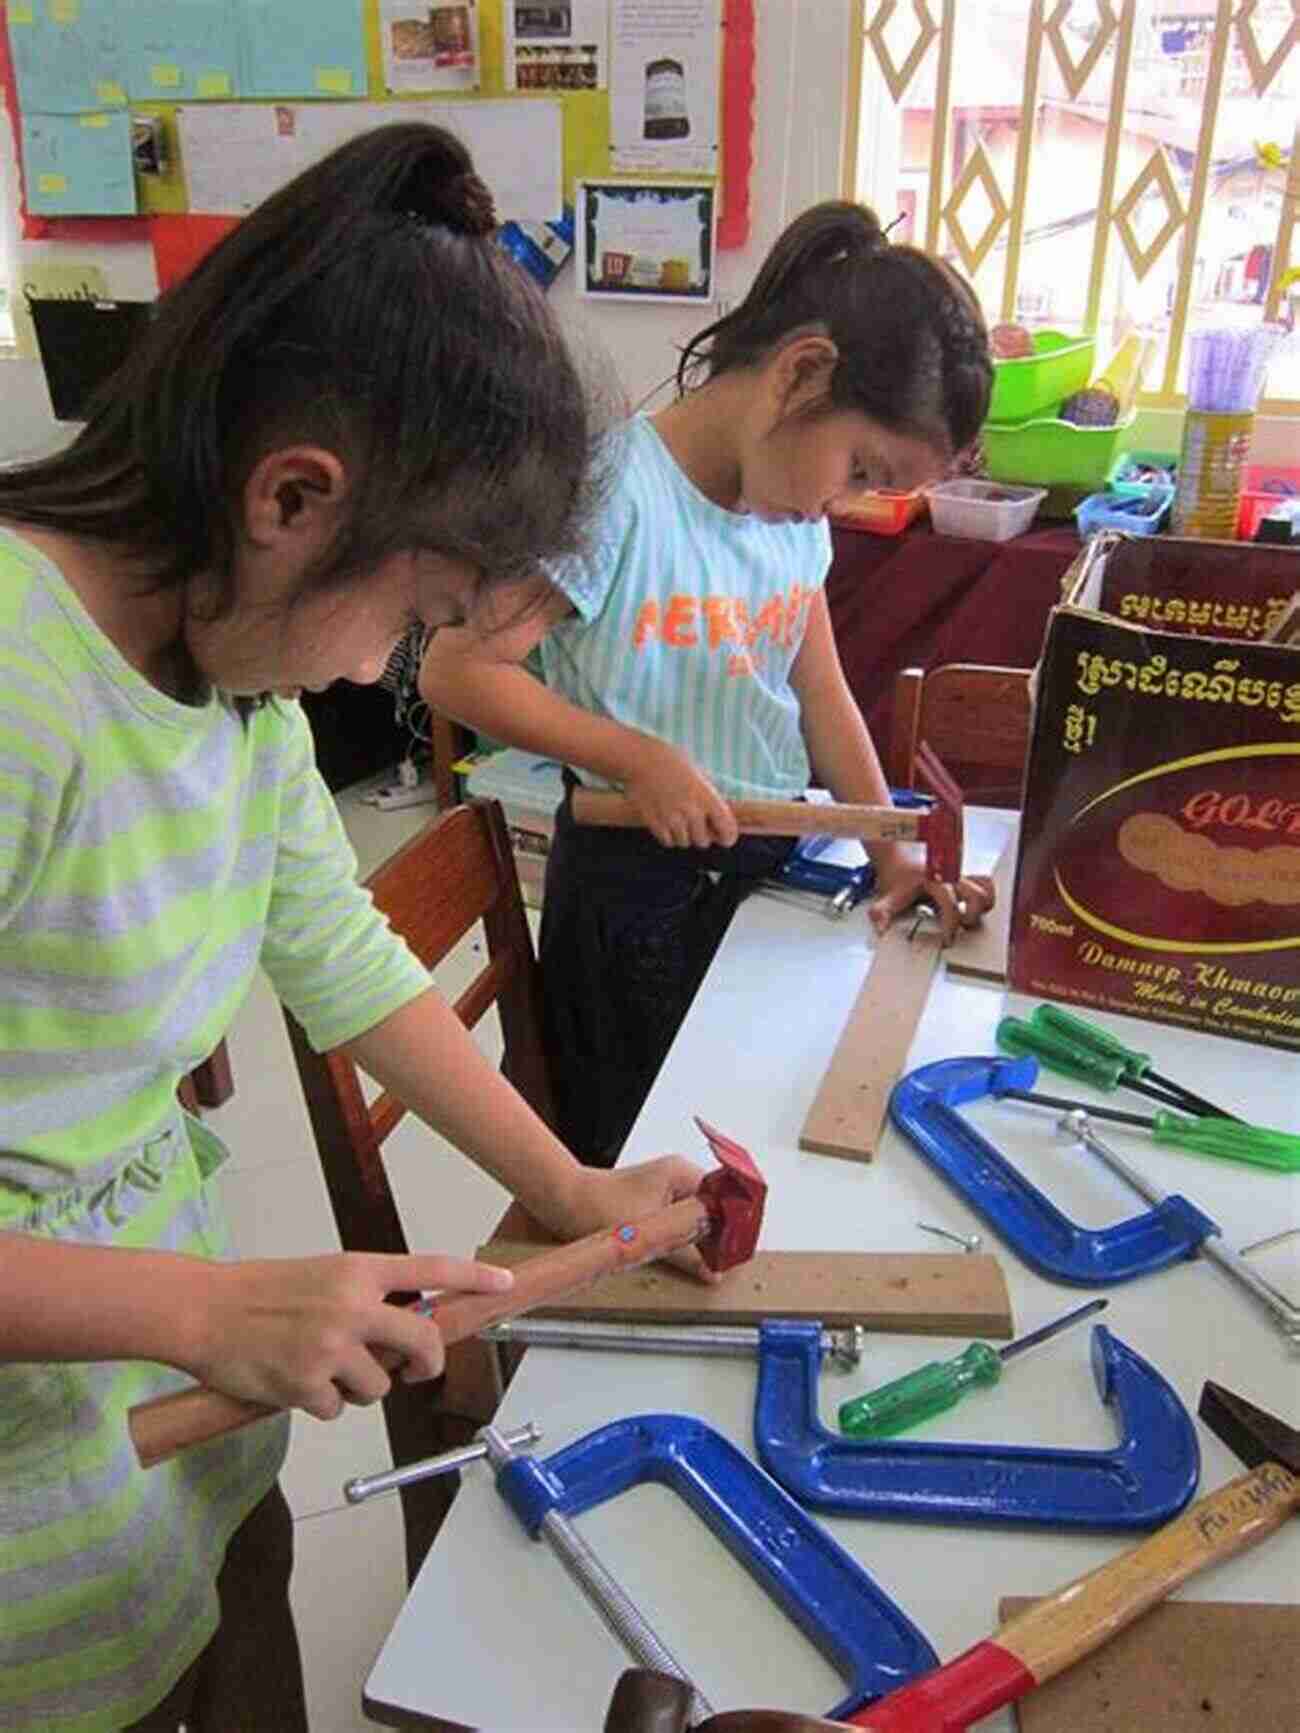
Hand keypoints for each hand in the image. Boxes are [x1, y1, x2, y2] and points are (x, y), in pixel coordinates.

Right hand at [189, 1252, 513, 1420]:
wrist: (203, 1310)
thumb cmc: (260, 1292)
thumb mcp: (322, 1277)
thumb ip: (365, 1296)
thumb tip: (405, 1327)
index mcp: (357, 1270)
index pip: (430, 1268)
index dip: (472, 1276)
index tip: (503, 1283)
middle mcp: (351, 1305)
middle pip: (422, 1342)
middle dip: (425, 1363)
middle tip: (413, 1369)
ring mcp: (331, 1346)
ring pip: (379, 1386)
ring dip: (357, 1388)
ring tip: (320, 1369)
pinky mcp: (306, 1384)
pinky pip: (336, 1410)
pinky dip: (319, 1405)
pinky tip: (293, 1384)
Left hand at [542, 1156, 721, 1283]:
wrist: (563, 1200)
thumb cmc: (598, 1207)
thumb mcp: (647, 1234)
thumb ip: (686, 1253)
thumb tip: (715, 1272)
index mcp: (683, 1174)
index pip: (725, 1201)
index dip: (734, 1230)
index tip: (736, 1257)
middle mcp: (680, 1177)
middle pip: (715, 1211)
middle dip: (721, 1239)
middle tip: (724, 1269)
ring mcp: (668, 1189)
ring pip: (700, 1219)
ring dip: (704, 1242)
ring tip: (710, 1268)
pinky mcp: (656, 1203)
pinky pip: (683, 1222)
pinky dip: (687, 1240)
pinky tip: (689, 1260)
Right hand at [622, 740, 737, 848]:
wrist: (642, 759)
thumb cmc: (672, 763)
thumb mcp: (699, 777)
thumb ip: (709, 800)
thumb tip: (717, 821)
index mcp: (707, 798)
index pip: (726, 830)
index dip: (727, 837)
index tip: (724, 838)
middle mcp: (691, 811)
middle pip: (703, 841)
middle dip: (700, 835)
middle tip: (694, 825)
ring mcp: (672, 818)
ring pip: (684, 843)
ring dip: (682, 835)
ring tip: (676, 819)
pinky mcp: (654, 823)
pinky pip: (667, 842)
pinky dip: (667, 836)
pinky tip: (665, 821)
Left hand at [866, 843, 995, 944]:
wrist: (900, 857)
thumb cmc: (898, 877)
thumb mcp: (887, 895)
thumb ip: (882, 913)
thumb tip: (881, 929)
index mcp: (933, 881)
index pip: (950, 904)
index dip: (951, 925)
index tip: (947, 940)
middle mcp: (951, 877)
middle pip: (977, 895)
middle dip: (972, 916)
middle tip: (961, 925)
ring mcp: (961, 876)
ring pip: (986, 888)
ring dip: (982, 907)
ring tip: (969, 917)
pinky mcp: (968, 878)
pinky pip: (986, 884)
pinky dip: (985, 897)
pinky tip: (971, 908)